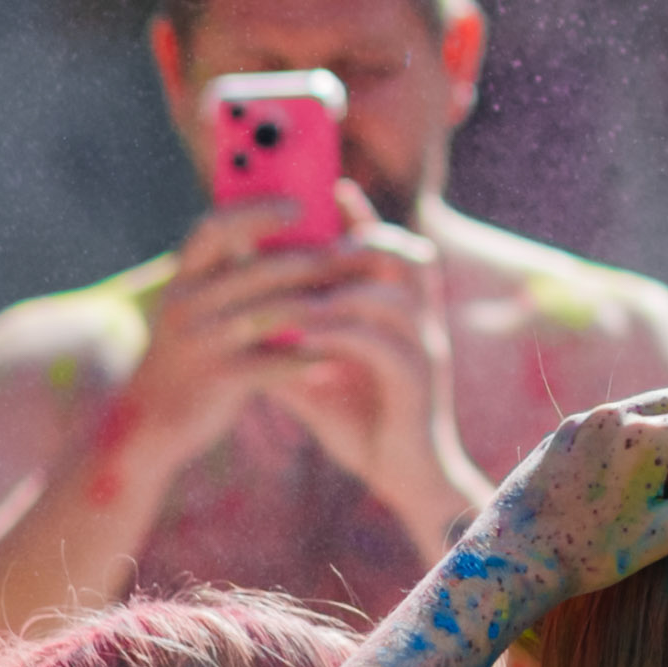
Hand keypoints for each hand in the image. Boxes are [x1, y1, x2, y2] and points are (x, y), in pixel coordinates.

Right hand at [102, 199, 365, 484]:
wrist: (146, 423)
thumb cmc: (189, 354)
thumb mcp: (196, 309)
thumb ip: (230, 276)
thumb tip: (295, 235)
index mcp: (183, 279)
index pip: (214, 229)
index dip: (255, 211)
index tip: (297, 204)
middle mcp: (186, 304)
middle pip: (255, 269)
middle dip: (306, 260)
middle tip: (345, 254)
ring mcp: (200, 343)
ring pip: (271, 313)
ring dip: (316, 305)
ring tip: (353, 301)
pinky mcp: (216, 380)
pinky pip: (274, 362)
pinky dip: (307, 357)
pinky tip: (334, 355)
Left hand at [252, 220, 491, 549]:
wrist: (403, 480)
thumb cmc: (363, 423)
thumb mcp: (318, 377)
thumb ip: (291, 344)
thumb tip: (244, 317)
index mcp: (401, 314)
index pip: (391, 248)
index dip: (365, 216)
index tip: (334, 186)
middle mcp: (420, 323)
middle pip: (406, 255)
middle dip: (360, 240)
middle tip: (313, 241)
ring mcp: (423, 351)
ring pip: (394, 295)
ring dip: (343, 288)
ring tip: (299, 291)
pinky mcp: (415, 383)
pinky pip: (383, 344)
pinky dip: (343, 333)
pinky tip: (308, 336)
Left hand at [457, 392, 667, 618]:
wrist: (511, 557)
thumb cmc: (591, 553)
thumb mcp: (664, 534)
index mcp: (646, 437)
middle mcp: (616, 414)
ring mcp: (585, 419)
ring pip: (648, 406)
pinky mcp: (563, 431)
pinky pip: (616, 419)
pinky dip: (644, 433)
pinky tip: (642, 473)